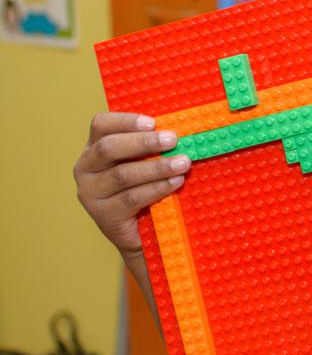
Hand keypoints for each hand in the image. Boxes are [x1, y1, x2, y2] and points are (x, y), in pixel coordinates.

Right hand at [73, 113, 189, 258]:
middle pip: (109, 148)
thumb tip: (177, 130)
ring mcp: (91, 194)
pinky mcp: (103, 215)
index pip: (101, 125)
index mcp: (94, 149)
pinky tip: (175, 182)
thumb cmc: (147, 187)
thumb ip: (152, 146)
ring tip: (183, 163)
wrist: (143, 233)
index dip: (126, 121)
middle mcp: (85, 169)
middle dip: (144, 142)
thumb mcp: (144, 162)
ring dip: (157, 167)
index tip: (152, 122)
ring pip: (122, 174)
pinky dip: (157, 188)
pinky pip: (131, 198)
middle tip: (173, 140)